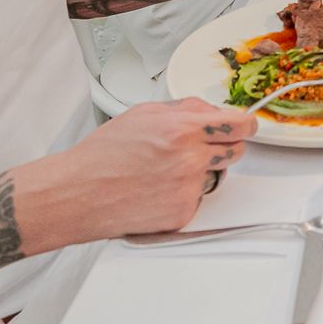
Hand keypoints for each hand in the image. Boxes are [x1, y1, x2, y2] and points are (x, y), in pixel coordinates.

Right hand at [28, 99, 255, 242]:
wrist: (77, 193)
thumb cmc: (104, 154)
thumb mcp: (145, 113)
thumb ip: (186, 109)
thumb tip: (214, 111)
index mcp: (183, 130)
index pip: (240, 126)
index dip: (244, 125)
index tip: (244, 127)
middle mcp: (190, 159)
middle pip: (236, 152)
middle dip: (222, 147)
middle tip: (197, 149)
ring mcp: (188, 189)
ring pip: (216, 176)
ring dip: (201, 172)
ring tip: (165, 171)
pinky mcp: (182, 214)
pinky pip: (198, 199)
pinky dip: (184, 195)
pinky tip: (158, 190)